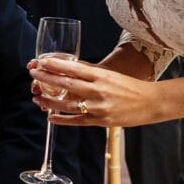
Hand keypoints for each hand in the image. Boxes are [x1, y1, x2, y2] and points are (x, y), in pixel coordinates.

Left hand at [27, 56, 162, 127]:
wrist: (151, 102)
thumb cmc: (129, 86)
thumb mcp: (110, 74)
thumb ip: (90, 73)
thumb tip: (68, 67)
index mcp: (101, 75)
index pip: (73, 68)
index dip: (55, 65)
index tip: (41, 61)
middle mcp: (98, 90)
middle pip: (67, 84)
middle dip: (47, 79)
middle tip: (33, 74)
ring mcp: (99, 107)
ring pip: (68, 105)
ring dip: (49, 102)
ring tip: (37, 98)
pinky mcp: (101, 121)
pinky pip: (77, 121)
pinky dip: (62, 120)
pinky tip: (50, 117)